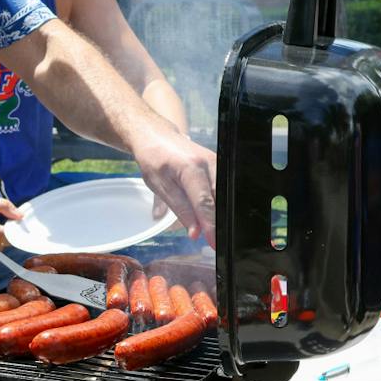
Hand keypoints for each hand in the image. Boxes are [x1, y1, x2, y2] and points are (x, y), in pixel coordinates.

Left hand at [133, 125, 216, 247]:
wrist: (156, 136)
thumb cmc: (154, 159)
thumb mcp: (160, 186)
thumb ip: (180, 210)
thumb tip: (196, 233)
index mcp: (191, 167)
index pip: (205, 202)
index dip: (210, 226)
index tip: (214, 244)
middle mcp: (210, 163)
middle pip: (221, 199)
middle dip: (220, 223)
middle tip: (216, 243)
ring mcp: (218, 162)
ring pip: (225, 195)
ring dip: (221, 214)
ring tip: (215, 233)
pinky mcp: (220, 165)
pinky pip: (224, 188)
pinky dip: (220, 204)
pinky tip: (216, 217)